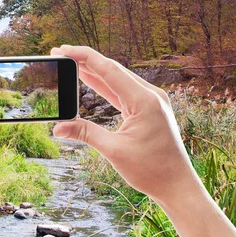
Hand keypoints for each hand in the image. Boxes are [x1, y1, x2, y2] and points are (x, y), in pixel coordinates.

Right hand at [51, 45, 203, 205]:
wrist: (177, 186)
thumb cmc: (151, 171)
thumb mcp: (114, 151)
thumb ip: (85, 134)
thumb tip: (57, 128)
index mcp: (145, 101)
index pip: (109, 70)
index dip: (84, 57)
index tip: (63, 50)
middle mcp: (151, 95)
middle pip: (113, 69)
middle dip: (85, 61)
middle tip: (60, 54)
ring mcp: (151, 101)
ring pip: (118, 79)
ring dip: (93, 71)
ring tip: (70, 63)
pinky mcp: (149, 109)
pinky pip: (123, 91)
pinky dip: (104, 85)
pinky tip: (88, 80)